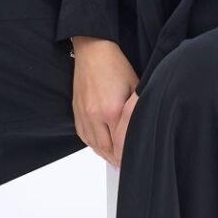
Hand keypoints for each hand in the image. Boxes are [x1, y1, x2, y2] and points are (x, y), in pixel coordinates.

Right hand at [69, 38, 138, 167]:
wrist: (93, 51)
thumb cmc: (115, 66)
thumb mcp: (135, 87)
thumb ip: (136, 112)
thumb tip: (140, 130)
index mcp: (112, 111)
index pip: (120, 145)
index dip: (127, 156)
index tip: (134, 162)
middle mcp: (95, 116)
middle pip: (106, 149)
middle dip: (117, 160)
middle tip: (126, 166)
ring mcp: (83, 114)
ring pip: (94, 145)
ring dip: (105, 155)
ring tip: (115, 161)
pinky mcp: (77, 111)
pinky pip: (83, 136)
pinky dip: (93, 145)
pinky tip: (101, 148)